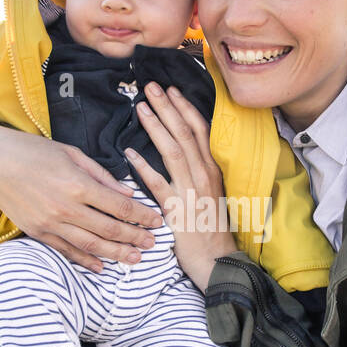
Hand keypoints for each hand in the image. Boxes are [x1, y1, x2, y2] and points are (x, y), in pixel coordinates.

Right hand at [0, 124, 163, 272]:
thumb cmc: (33, 151)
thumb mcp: (72, 153)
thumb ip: (101, 176)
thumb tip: (127, 192)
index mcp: (78, 184)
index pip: (120, 206)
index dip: (142, 216)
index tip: (156, 221)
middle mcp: (66, 208)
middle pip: (110, 230)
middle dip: (135, 238)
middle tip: (153, 244)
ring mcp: (51, 223)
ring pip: (91, 246)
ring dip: (117, 254)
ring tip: (135, 259)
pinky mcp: (37, 232)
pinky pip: (66, 251)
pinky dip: (85, 261)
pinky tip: (102, 267)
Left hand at [127, 82, 236, 291]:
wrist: (217, 261)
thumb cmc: (212, 228)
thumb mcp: (211, 193)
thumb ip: (199, 170)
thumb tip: (184, 149)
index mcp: (213, 169)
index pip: (200, 130)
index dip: (184, 107)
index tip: (171, 90)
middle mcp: (205, 175)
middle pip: (185, 133)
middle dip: (168, 107)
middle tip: (151, 86)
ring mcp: (191, 191)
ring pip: (174, 151)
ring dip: (156, 127)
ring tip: (141, 107)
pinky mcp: (177, 210)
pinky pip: (158, 184)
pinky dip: (143, 167)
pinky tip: (129, 153)